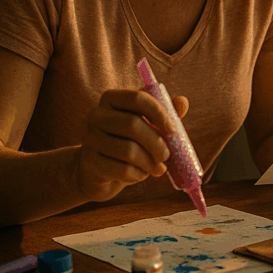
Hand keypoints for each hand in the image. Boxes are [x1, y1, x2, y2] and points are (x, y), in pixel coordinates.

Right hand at [75, 90, 189, 201]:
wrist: (99, 171)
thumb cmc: (129, 141)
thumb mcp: (148, 125)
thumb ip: (166, 113)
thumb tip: (182, 101)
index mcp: (111, 99)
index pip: (138, 98)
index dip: (159, 114)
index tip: (173, 131)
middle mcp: (96, 115)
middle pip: (132, 124)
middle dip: (156, 143)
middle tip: (167, 155)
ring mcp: (89, 139)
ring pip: (128, 150)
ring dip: (150, 162)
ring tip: (158, 168)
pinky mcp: (90, 162)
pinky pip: (121, 169)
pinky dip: (138, 174)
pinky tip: (141, 174)